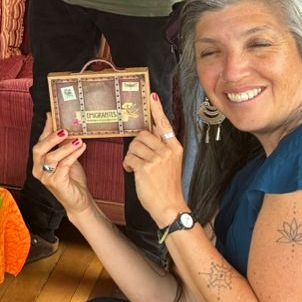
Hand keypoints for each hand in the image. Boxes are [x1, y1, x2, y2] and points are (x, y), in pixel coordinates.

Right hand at [31, 114, 93, 216]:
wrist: (78, 200)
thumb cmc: (72, 180)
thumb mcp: (68, 159)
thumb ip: (65, 146)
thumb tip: (68, 128)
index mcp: (39, 163)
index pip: (40, 142)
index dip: (45, 129)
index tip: (51, 115)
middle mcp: (38, 170)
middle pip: (38, 150)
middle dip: (51, 138)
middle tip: (64, 129)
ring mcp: (46, 178)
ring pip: (51, 158)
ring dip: (65, 147)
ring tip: (78, 139)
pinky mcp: (56, 184)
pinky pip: (63, 166)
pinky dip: (73, 155)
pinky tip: (81, 147)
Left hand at [122, 95, 186, 226]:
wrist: (170, 206)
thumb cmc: (167, 186)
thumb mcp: (170, 163)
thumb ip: (162, 146)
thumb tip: (151, 130)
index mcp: (175, 147)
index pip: (164, 124)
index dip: (157, 109)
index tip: (152, 95)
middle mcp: (167, 151)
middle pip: (142, 135)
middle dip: (136, 146)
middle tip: (138, 158)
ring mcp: (157, 159)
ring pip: (134, 146)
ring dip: (131, 157)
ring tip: (136, 167)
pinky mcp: (145, 168)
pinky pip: (128, 158)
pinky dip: (127, 165)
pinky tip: (132, 172)